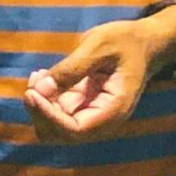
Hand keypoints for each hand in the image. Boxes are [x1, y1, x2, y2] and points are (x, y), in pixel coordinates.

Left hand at [26, 10, 175, 140]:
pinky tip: (41, 75)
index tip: (32, 94)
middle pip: (62, 134)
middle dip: (41, 112)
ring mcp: (91, 113)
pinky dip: (44, 98)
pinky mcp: (82, 104)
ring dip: (39, 105)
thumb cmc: (126, 41)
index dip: (50, 117)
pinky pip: (57, 111)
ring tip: (38, 76)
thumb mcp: (99, 46)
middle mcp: (102, 118)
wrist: (143, 42)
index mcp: (114, 109)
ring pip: (55, 125)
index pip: (76, 130)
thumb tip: (40, 90)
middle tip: (33, 81)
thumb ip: (72, 68)